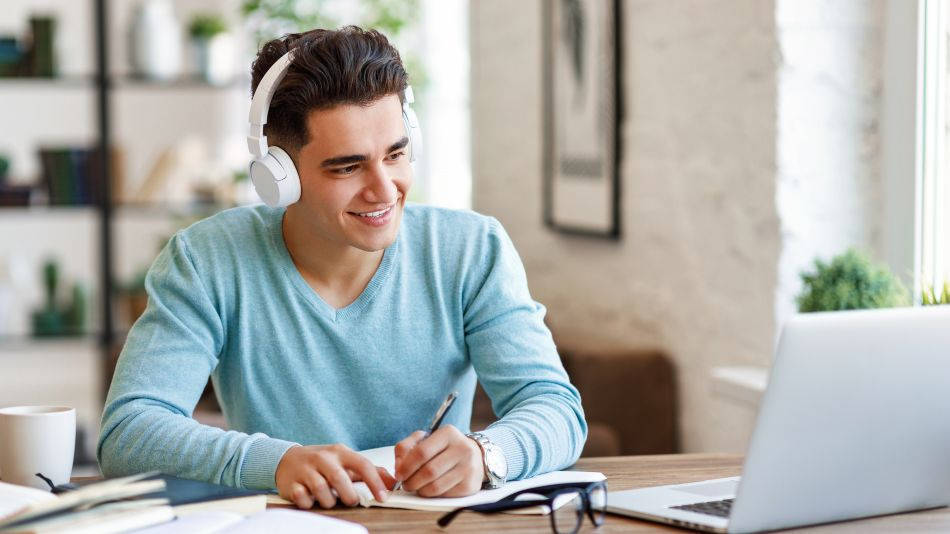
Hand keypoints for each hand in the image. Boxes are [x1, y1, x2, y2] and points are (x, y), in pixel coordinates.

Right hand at [275, 443, 394, 508]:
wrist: (287, 459)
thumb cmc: (323, 463)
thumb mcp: (346, 461)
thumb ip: (370, 471)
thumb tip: (392, 482)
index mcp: (340, 452)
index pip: (362, 464)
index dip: (374, 482)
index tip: (382, 497)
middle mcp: (323, 458)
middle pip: (339, 478)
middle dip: (349, 495)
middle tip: (351, 500)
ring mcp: (306, 470)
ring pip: (320, 490)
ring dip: (329, 501)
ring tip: (329, 499)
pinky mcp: (291, 483)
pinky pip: (302, 498)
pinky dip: (309, 503)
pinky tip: (311, 499)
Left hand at [394, 425, 485, 496]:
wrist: (475, 457)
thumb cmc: (444, 448)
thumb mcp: (426, 439)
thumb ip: (406, 447)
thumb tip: (398, 466)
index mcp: (448, 433)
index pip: (422, 452)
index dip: (406, 466)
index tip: (399, 474)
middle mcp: (462, 449)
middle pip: (428, 471)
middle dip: (411, 481)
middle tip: (405, 484)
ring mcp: (468, 467)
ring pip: (435, 486)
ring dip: (420, 490)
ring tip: (416, 487)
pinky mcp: (470, 484)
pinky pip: (444, 494)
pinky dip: (433, 495)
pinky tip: (430, 489)